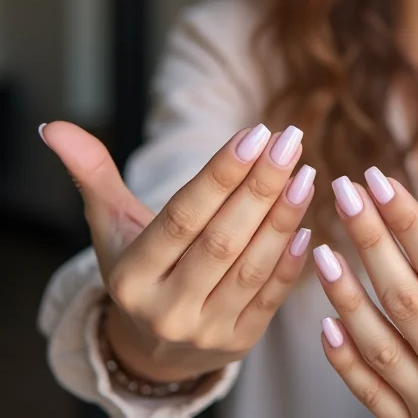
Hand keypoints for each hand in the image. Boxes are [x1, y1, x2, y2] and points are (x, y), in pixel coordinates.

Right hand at [40, 121, 314, 381]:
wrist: (153, 345)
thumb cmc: (136, 268)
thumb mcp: (112, 226)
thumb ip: (93, 175)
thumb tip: (53, 127)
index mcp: (131, 277)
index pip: (182, 218)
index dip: (221, 175)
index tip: (256, 133)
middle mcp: (166, 310)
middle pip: (222, 240)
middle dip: (260, 186)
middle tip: (290, 140)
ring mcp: (205, 332)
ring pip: (252, 267)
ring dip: (283, 218)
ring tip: (306, 172)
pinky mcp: (239, 343)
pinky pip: (271, 298)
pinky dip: (292, 262)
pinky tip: (309, 224)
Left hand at [313, 168, 417, 417]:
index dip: (410, 222)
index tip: (383, 181)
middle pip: (404, 296)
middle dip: (371, 238)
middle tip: (345, 190)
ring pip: (378, 342)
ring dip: (345, 294)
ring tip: (323, 247)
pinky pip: (370, 394)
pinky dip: (345, 361)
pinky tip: (324, 324)